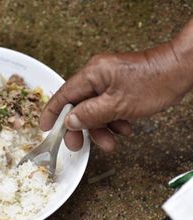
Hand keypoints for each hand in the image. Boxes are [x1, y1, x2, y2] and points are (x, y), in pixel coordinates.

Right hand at [40, 20, 192, 151]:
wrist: (181, 70)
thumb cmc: (154, 81)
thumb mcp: (117, 105)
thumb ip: (90, 114)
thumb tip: (70, 121)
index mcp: (92, 74)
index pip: (63, 95)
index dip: (52, 113)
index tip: (45, 128)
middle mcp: (97, 75)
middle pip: (78, 105)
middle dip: (80, 127)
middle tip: (78, 145)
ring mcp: (108, 80)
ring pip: (94, 109)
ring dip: (100, 127)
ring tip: (110, 141)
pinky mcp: (118, 85)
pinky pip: (107, 106)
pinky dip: (112, 119)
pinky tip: (123, 127)